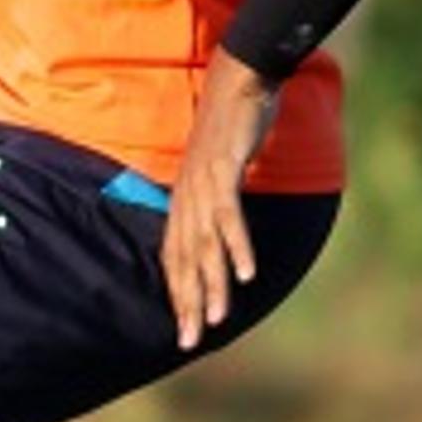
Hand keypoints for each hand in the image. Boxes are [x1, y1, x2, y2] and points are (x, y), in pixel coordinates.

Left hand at [164, 53, 282, 350]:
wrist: (238, 79)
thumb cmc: (230, 127)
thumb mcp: (218, 170)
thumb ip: (216, 200)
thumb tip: (221, 230)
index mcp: (183, 201)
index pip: (174, 258)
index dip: (178, 295)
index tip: (184, 330)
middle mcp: (186, 198)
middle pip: (183, 260)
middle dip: (187, 304)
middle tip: (190, 342)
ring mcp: (203, 185)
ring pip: (205, 246)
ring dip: (213, 284)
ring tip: (218, 320)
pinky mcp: (224, 171)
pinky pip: (229, 217)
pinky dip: (237, 246)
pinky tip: (246, 274)